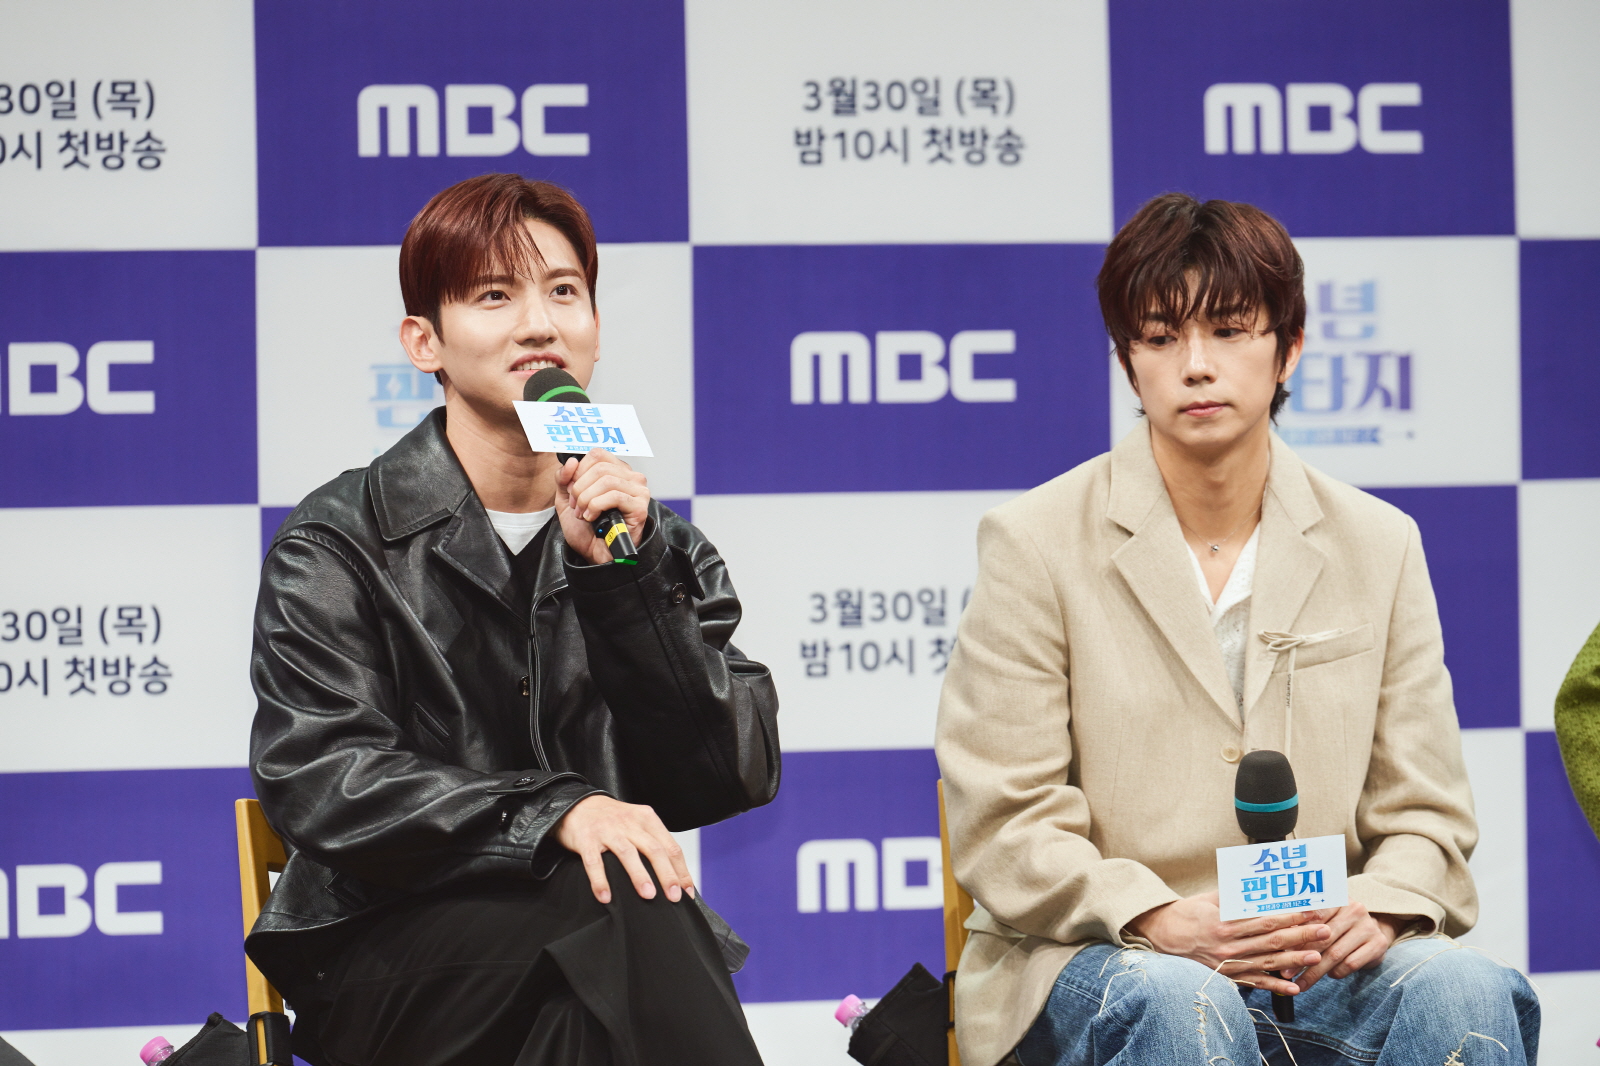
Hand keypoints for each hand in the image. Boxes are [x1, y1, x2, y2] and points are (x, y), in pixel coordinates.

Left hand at [555, 449, 649, 564]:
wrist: (595, 554)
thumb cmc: (587, 528)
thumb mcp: (566, 499)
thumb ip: (564, 478)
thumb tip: (571, 461)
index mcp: (616, 470)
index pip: (597, 455)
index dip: (579, 470)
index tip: (572, 490)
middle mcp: (631, 477)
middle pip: (600, 467)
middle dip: (580, 488)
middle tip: (576, 506)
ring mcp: (638, 491)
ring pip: (606, 480)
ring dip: (587, 499)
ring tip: (583, 514)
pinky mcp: (640, 506)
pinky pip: (615, 495)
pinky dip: (596, 506)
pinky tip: (592, 517)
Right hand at [555, 794, 694, 904]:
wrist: (577, 804)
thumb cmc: (612, 820)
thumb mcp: (637, 823)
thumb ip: (653, 842)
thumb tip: (674, 876)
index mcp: (647, 819)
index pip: (670, 846)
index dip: (681, 870)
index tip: (687, 891)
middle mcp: (629, 823)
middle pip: (654, 849)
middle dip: (666, 874)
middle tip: (674, 896)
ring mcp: (608, 830)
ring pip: (628, 853)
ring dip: (639, 875)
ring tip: (648, 895)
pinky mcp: (587, 839)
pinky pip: (594, 862)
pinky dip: (600, 880)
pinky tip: (606, 897)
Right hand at [1125, 891, 1332, 995]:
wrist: (1162, 937)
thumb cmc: (1187, 914)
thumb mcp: (1210, 898)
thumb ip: (1236, 893)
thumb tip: (1261, 881)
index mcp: (1224, 922)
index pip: (1265, 918)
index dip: (1291, 915)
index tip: (1311, 910)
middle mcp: (1228, 945)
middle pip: (1272, 940)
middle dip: (1301, 935)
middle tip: (1324, 930)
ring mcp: (1228, 963)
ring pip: (1268, 961)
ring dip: (1295, 959)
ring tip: (1317, 955)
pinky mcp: (1227, 977)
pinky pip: (1255, 983)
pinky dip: (1275, 987)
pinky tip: (1294, 989)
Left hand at [1286, 905, 1406, 991]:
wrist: (1373, 930)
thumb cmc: (1338, 925)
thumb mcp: (1323, 919)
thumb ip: (1303, 925)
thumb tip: (1276, 940)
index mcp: (1336, 899)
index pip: (1313, 917)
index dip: (1295, 935)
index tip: (1279, 951)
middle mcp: (1354, 909)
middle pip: (1323, 938)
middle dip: (1302, 958)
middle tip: (1286, 973)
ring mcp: (1368, 927)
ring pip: (1336, 954)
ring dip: (1315, 972)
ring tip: (1302, 983)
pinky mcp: (1378, 944)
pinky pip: (1351, 963)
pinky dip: (1337, 972)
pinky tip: (1329, 975)